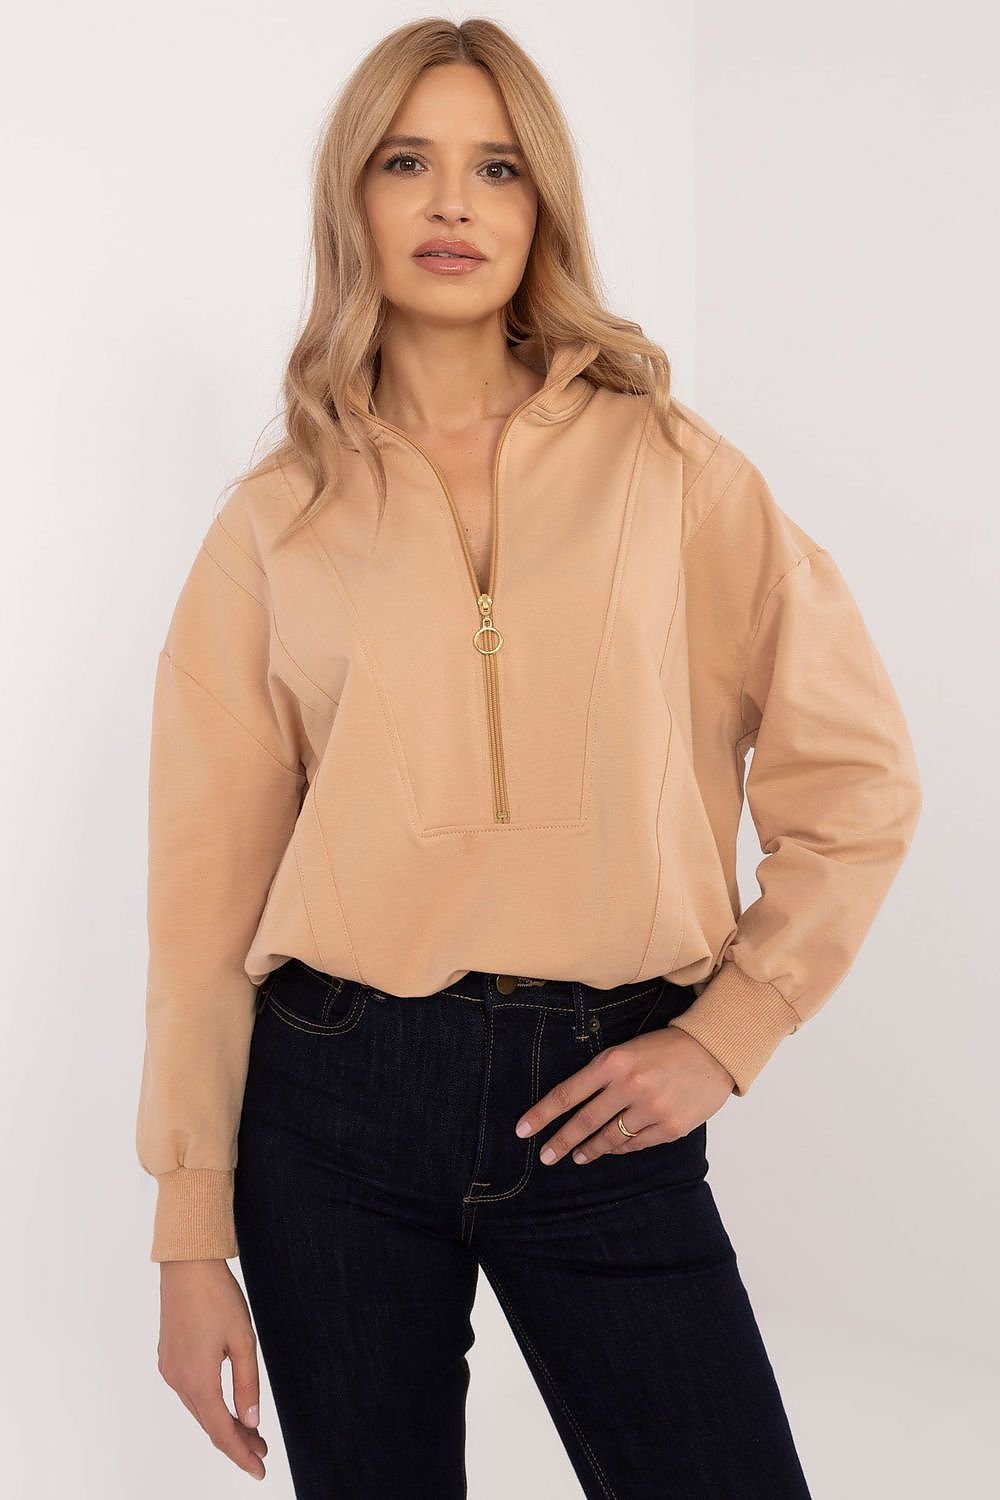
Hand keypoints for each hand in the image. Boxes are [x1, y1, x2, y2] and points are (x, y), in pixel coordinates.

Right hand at [157, 1259, 268, 1481]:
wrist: (188, 1265)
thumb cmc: (218, 1297)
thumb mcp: (243, 1340)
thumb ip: (247, 1384)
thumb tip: (252, 1422)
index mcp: (198, 1380)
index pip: (221, 1431)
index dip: (241, 1454)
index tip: (260, 1470)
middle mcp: (178, 1380)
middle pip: (209, 1423)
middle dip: (236, 1441)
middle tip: (262, 1451)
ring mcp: (169, 1369)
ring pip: (199, 1408)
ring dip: (222, 1422)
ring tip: (249, 1431)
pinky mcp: (168, 1357)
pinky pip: (190, 1392)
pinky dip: (209, 1404)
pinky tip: (224, 1404)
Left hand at [514, 1025, 734, 1164]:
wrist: (713, 1051)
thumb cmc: (666, 1047)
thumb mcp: (628, 1050)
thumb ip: (603, 1076)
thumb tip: (576, 1106)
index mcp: (614, 1061)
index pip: (568, 1093)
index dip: (543, 1114)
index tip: (523, 1130)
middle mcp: (630, 1086)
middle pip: (585, 1121)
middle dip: (561, 1141)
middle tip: (546, 1156)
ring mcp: (652, 1109)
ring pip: (610, 1138)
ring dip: (590, 1150)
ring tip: (578, 1156)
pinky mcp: (671, 1127)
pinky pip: (637, 1145)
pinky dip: (622, 1148)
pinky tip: (612, 1149)